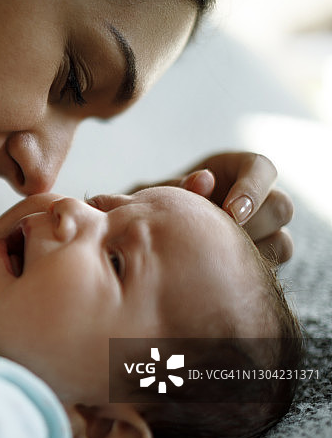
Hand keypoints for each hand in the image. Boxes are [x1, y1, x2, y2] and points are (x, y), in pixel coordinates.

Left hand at [137, 152, 293, 263]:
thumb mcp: (160, 192)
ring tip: (216, 254)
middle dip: (253, 225)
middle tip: (221, 237)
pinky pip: (272, 263)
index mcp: (236, 170)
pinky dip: (251, 268)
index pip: (262, 169)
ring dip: (253, 249)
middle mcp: (258, 198)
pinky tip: (221, 269)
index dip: (253, 189)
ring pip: (282, 240)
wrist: (154, 236)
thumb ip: (178, 185)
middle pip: (280, 207)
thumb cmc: (158, 206)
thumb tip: (203, 180)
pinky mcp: (261, 256)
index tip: (232, 211)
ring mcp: (264, 229)